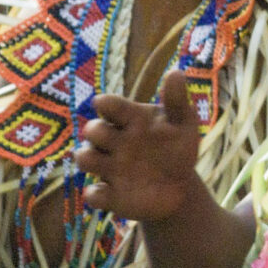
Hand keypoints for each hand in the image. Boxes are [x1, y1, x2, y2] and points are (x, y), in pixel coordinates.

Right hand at [80, 69, 207, 225]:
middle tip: (113, 140)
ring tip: (108, 165)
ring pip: (84, 158)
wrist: (179, 187)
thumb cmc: (177, 148)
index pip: (110, 105)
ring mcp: (110, 167)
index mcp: (130, 120)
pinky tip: (108, 193)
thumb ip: (177, 101)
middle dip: (95, 132)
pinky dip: (96, 194)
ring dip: (87, 159)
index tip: (104, 105)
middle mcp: (115, 141)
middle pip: (92, 130)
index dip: (105, 104)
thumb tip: (176, 72)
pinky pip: (93, 195)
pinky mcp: (110, 194)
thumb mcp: (183, 125)